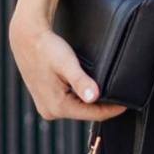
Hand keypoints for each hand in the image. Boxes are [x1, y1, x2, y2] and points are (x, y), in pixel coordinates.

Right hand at [8, 13, 127, 122]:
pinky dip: (80, 97)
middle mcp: (50, 112)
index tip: (126, 104)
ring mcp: (47, 107)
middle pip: (85, 113)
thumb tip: (93, 97)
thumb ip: (80, 81)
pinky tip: (88, 89)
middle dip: (102, 106)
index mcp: (56, 106)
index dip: (111, 110)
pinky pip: (69, 103)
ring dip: (91, 101)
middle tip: (120, 97)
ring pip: (77, 108)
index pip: (92, 114)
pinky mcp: (46, 100)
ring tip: (108, 93)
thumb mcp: (67, 63)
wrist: (27, 38)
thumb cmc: (47, 48)